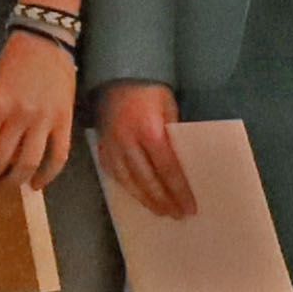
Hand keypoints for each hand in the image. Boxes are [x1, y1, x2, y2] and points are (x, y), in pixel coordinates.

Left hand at [0, 35, 78, 191]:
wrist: (46, 38)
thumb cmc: (15, 58)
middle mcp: (20, 116)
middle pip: (1, 160)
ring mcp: (45, 120)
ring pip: (28, 163)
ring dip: (14, 181)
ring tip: (5, 188)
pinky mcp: (65, 121)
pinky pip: (58, 155)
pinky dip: (47, 174)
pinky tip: (36, 184)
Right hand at [98, 81, 196, 221]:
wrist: (118, 76)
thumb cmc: (150, 91)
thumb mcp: (169, 108)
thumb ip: (173, 136)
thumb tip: (182, 166)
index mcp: (150, 130)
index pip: (168, 169)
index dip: (179, 191)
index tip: (189, 207)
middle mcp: (128, 141)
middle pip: (148, 181)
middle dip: (164, 201)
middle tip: (177, 215)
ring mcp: (112, 146)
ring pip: (128, 183)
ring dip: (145, 200)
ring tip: (160, 211)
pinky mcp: (102, 147)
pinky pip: (114, 175)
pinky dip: (127, 188)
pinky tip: (138, 196)